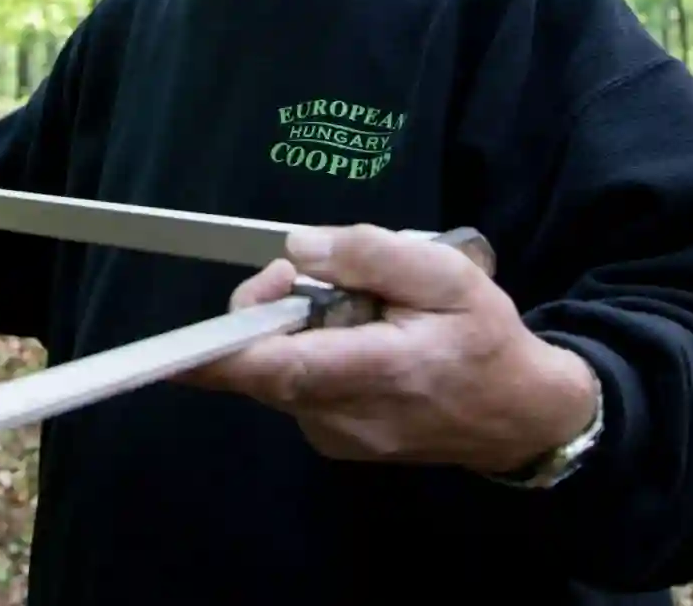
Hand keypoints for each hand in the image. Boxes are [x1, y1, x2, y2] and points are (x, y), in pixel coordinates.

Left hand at [178, 224, 598, 474]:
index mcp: (378, 372)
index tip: (173, 346)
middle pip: (266, 363)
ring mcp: (337, 438)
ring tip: (358, 311)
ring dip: (296, 332)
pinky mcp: (335, 442)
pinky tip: (359, 341)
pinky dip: (311, 356)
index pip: (280, 369)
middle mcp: (346, 418)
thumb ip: (371, 255)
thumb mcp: (447, 274)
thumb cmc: (484, 338)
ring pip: (279, 374)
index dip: (220, 356)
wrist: (519, 415)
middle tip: (313, 275)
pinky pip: (297, 388)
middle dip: (270, 310)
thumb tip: (298, 250)